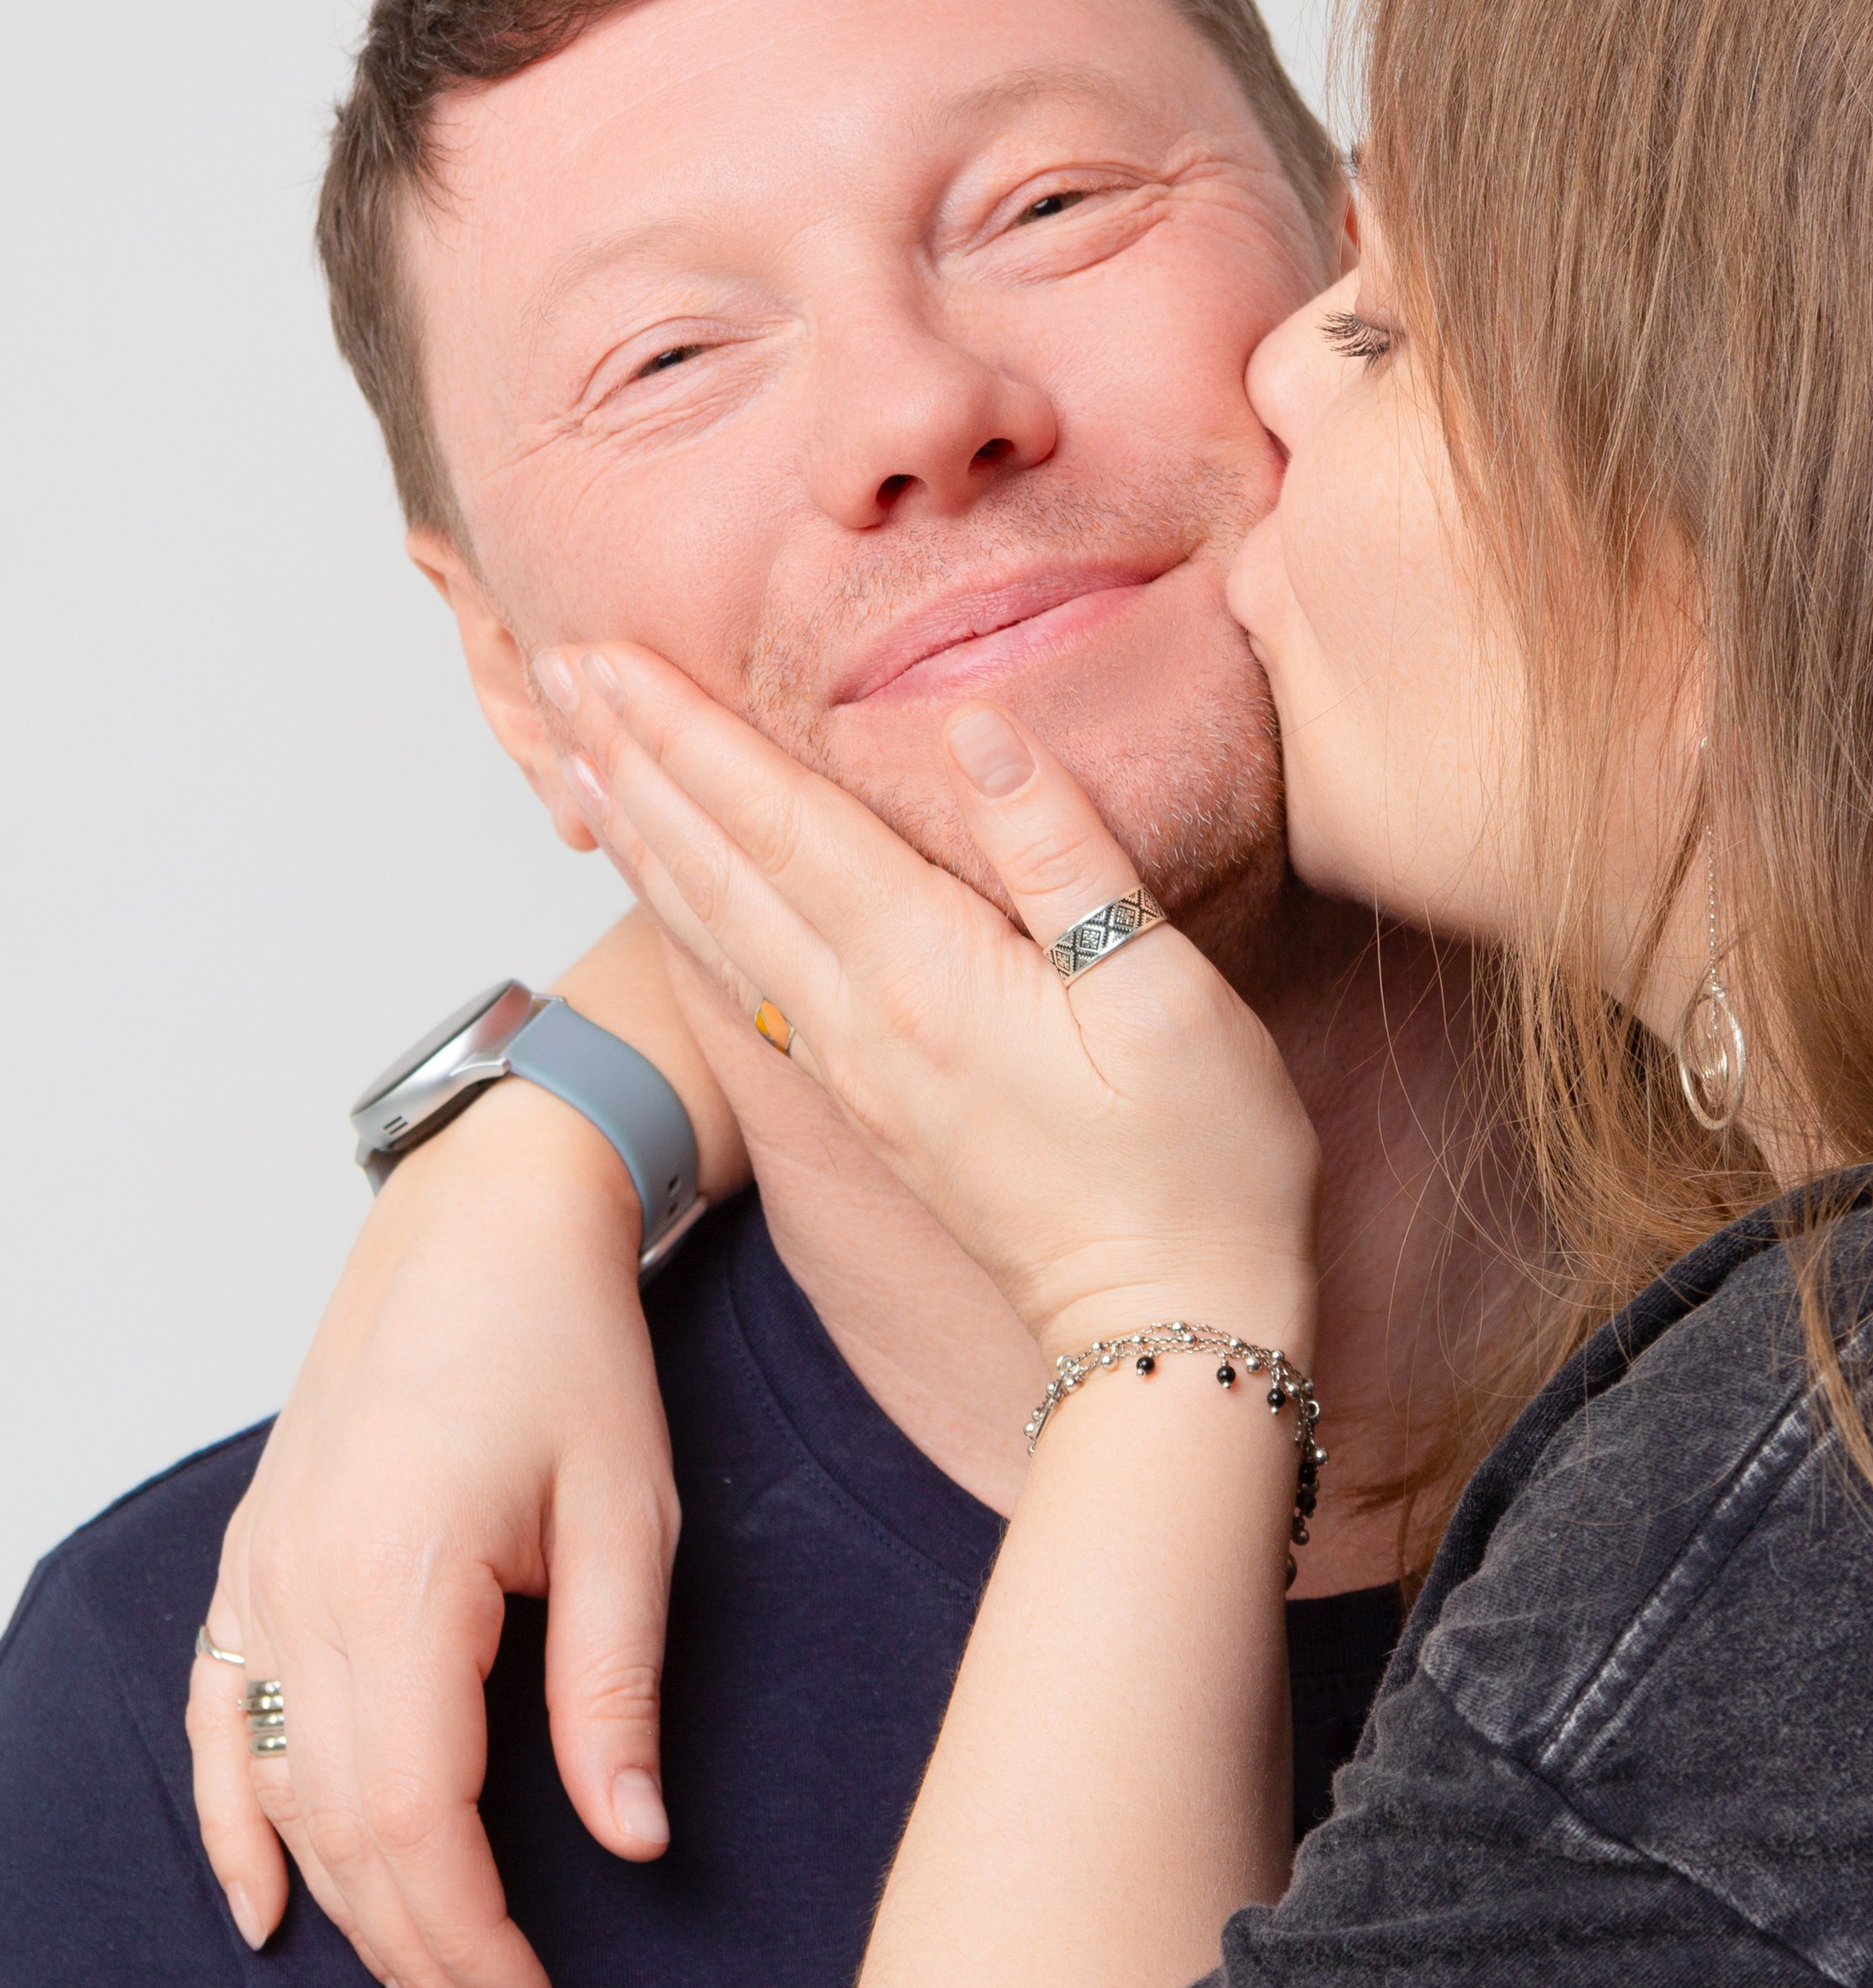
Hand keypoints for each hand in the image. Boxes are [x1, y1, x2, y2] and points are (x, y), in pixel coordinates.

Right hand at [187, 1078, 678, 1987]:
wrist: (482, 1218)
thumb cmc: (568, 1347)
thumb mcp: (629, 1514)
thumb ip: (616, 1686)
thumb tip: (633, 1844)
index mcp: (394, 1579)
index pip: (414, 1823)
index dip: (467, 1940)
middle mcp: (299, 1590)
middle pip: (341, 1834)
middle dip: (420, 1958)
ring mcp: (259, 1578)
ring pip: (282, 1797)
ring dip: (352, 1914)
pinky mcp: (254, 1563)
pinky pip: (217, 1725)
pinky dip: (235, 1828)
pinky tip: (265, 1914)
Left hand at [542, 649, 1320, 1363]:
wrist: (1168, 1329)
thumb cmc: (1199, 1166)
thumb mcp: (1164, 992)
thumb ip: (1063, 853)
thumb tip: (979, 728)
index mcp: (926, 975)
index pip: (780, 822)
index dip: (689, 732)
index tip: (609, 658)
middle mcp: (860, 1020)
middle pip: (719, 865)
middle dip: (634, 758)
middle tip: (559, 666)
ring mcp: (854, 1069)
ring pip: (715, 926)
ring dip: (640, 832)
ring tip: (576, 755)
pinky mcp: (869, 1103)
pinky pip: (745, 982)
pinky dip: (684, 915)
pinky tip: (664, 886)